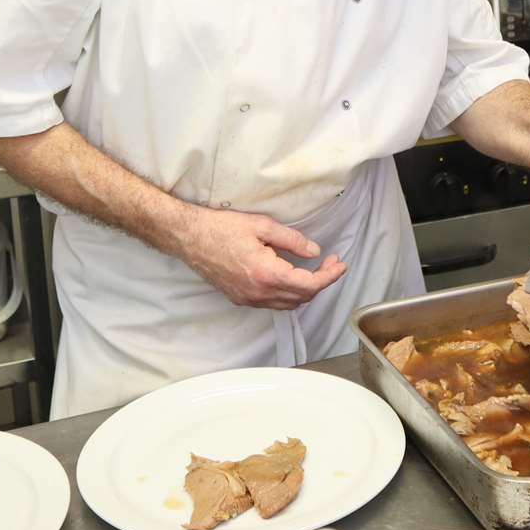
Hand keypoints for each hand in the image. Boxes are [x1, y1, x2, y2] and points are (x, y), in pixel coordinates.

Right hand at [168, 205, 345, 309]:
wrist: (188, 238)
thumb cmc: (221, 227)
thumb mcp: (262, 225)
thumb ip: (292, 240)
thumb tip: (314, 251)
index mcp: (266, 274)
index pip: (309, 284)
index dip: (329, 277)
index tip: (340, 265)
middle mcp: (258, 292)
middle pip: (302, 297)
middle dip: (321, 282)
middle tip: (329, 263)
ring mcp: (248, 299)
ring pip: (288, 304)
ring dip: (305, 290)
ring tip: (314, 270)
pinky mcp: (240, 298)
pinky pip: (272, 303)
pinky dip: (288, 294)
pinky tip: (290, 277)